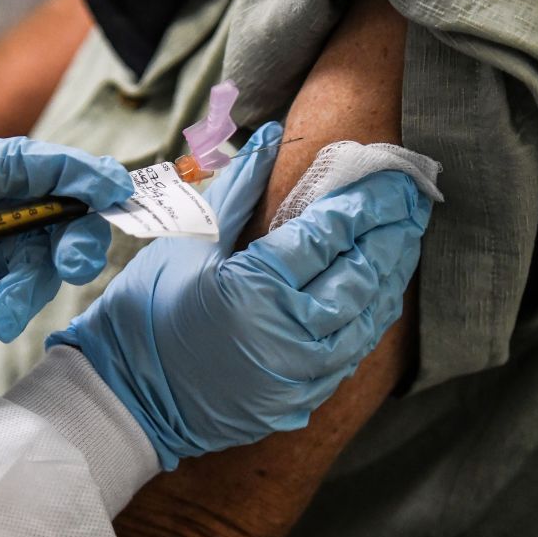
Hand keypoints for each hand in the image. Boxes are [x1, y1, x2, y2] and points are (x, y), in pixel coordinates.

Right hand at [49, 122, 432, 468]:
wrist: (126, 400)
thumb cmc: (144, 315)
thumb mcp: (186, 244)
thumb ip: (238, 191)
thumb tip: (272, 136)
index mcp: (253, 289)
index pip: (328, 235)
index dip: (365, 203)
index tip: (389, 178)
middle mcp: (287, 336)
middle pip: (360, 274)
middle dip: (391, 232)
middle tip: (412, 200)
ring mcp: (299, 376)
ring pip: (367, 317)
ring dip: (391, 273)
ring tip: (404, 238)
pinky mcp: (300, 400)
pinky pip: (352, 352)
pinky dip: (371, 315)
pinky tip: (379, 289)